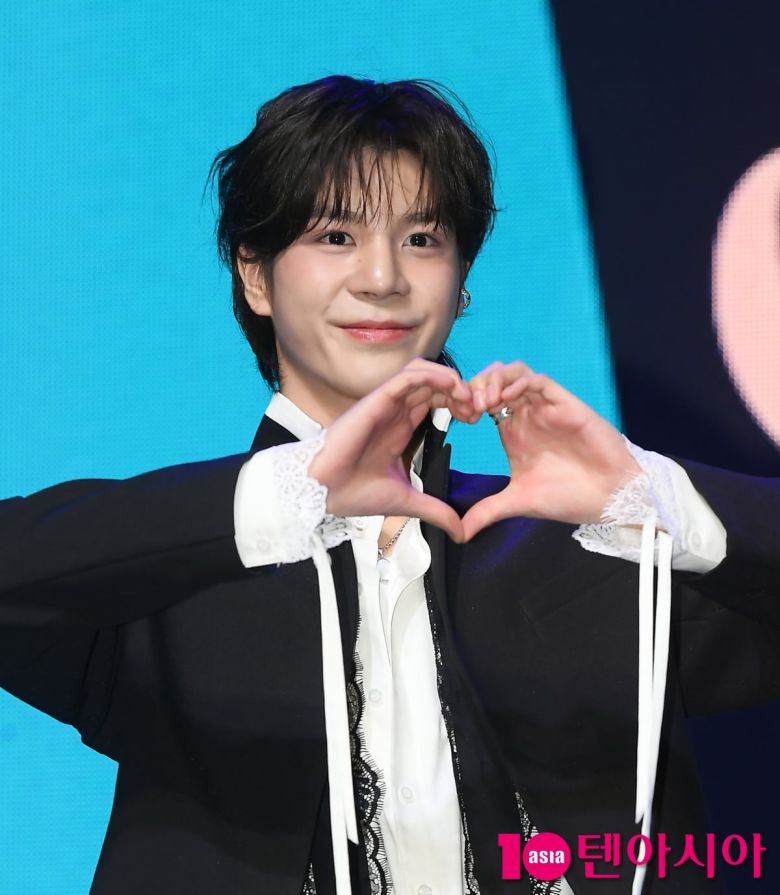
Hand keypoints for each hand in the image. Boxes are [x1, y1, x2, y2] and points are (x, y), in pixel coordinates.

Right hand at [308, 358, 474, 542]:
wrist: (323, 491)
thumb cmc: (354, 493)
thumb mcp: (406, 501)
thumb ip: (435, 510)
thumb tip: (461, 531)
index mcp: (401, 428)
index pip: (435, 401)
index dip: (459, 404)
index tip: (476, 420)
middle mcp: (395, 411)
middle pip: (434, 385)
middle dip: (461, 392)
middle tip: (478, 409)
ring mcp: (387, 403)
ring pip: (424, 373)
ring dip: (450, 380)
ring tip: (468, 397)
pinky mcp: (378, 398)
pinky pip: (409, 375)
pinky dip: (433, 376)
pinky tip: (451, 387)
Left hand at [462, 361, 641, 539]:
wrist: (609, 499)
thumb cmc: (568, 497)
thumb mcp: (518, 502)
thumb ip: (487, 511)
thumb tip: (459, 534)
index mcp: (512, 431)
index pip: (483, 401)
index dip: (467, 402)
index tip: (461, 418)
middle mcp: (527, 415)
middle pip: (495, 381)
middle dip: (477, 386)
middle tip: (470, 406)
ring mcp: (545, 407)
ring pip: (515, 373)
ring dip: (496, 380)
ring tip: (486, 401)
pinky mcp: (565, 404)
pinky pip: (539, 381)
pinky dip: (520, 382)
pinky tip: (507, 397)